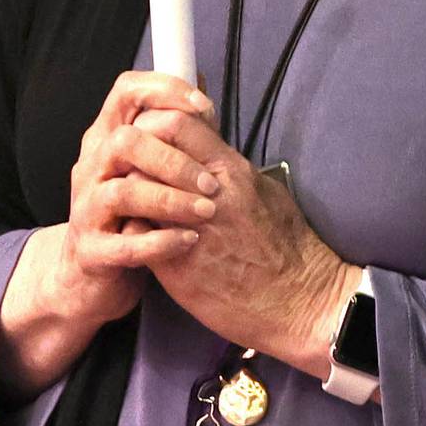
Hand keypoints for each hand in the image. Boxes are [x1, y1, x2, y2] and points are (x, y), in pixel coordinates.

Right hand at [0, 71, 216, 402]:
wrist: (89, 277)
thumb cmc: (130, 214)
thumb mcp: (146, 169)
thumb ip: (170, 136)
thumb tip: (203, 95)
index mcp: (106, 138)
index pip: (126, 91)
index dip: (165, 90)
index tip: (203, 107)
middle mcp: (91, 167)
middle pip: (125, 141)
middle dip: (174, 158)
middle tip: (213, 183)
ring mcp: (86, 210)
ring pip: (124, 192)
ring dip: (172, 200)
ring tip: (207, 211)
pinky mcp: (90, 252)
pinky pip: (124, 245)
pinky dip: (161, 242)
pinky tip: (189, 240)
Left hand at [134, 109, 359, 378]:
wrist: (297, 303)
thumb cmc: (288, 247)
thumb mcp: (266, 192)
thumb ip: (233, 169)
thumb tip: (211, 153)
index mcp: (232, 172)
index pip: (177, 123)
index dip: (155, 124)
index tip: (151, 134)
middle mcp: (207, 196)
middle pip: (147, 152)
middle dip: (132, 154)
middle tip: (130, 163)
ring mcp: (187, 231)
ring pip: (134, 192)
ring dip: (129, 191)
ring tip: (134, 198)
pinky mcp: (174, 268)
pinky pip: (135, 235)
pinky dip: (131, 229)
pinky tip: (139, 233)